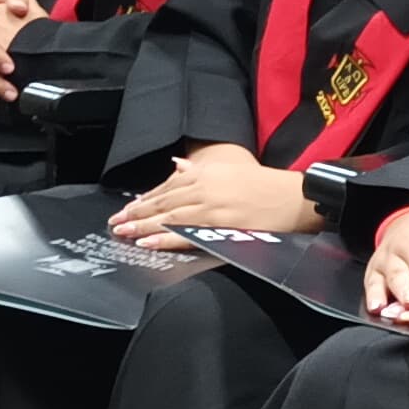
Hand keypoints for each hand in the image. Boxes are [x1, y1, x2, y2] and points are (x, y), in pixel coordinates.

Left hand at [111, 141, 315, 247]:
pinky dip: (165, 238)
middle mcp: (205, 187)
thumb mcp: (230, 169)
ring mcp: (212, 206)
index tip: (128, 208)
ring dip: (143, 226)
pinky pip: (187, 233)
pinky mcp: (221, 224)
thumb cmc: (264, 185)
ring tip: (123, 232)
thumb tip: (176, 166)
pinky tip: (148, 243)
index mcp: (206, 173)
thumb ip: (199, 170)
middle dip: (137, 213)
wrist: (293, 197)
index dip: (145, 199)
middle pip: (163, 201)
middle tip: (115, 222)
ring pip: (169, 217)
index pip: (167, 187)